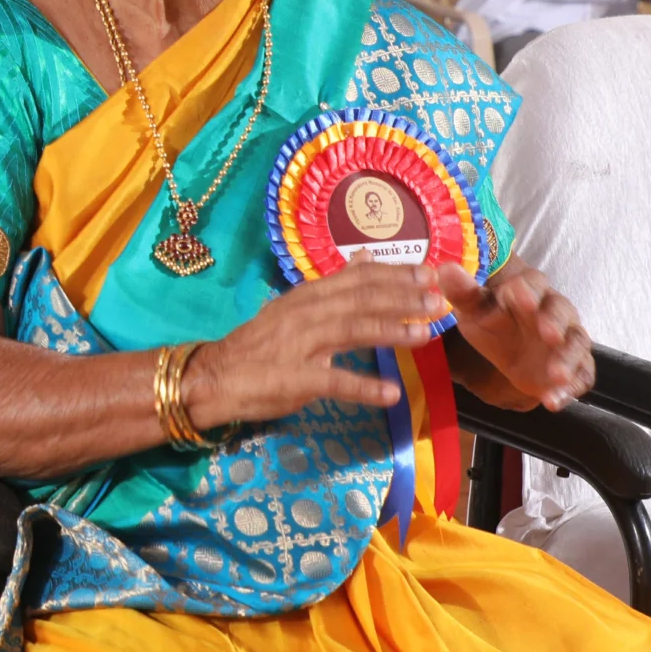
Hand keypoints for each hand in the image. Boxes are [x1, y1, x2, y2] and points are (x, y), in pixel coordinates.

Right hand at [182, 263, 436, 427]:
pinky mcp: (294, 379)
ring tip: (424, 333)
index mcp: (307, 296)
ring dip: (390, 330)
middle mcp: (305, 313)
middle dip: (401, 297)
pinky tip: (391, 393)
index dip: (394, 274)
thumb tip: (366, 257)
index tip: (430, 271)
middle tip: (438, 297)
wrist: (213, 378)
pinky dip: (363, 386)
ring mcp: (299, 345)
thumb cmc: (258, 346)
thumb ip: (333, 287)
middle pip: (359, 299)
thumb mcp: (295, 307)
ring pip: (350, 330)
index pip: (356, 278)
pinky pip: (332, 381)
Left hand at [438, 261, 592, 411]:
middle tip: (549, 335)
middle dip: (556, 323)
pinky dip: (573, 386)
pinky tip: (555, 400)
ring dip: (569, 359)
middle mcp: (554, 311)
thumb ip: (463, 292)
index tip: (521, 298)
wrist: (511, 350)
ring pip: (576, 343)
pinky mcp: (574, 364)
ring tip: (557, 377)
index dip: (528, 291)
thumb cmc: (493, 322)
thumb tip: (445, 269)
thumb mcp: (474, 309)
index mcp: (527, 291)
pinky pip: (582, 373)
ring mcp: (567, 338)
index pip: (532, 284)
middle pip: (561, 312)